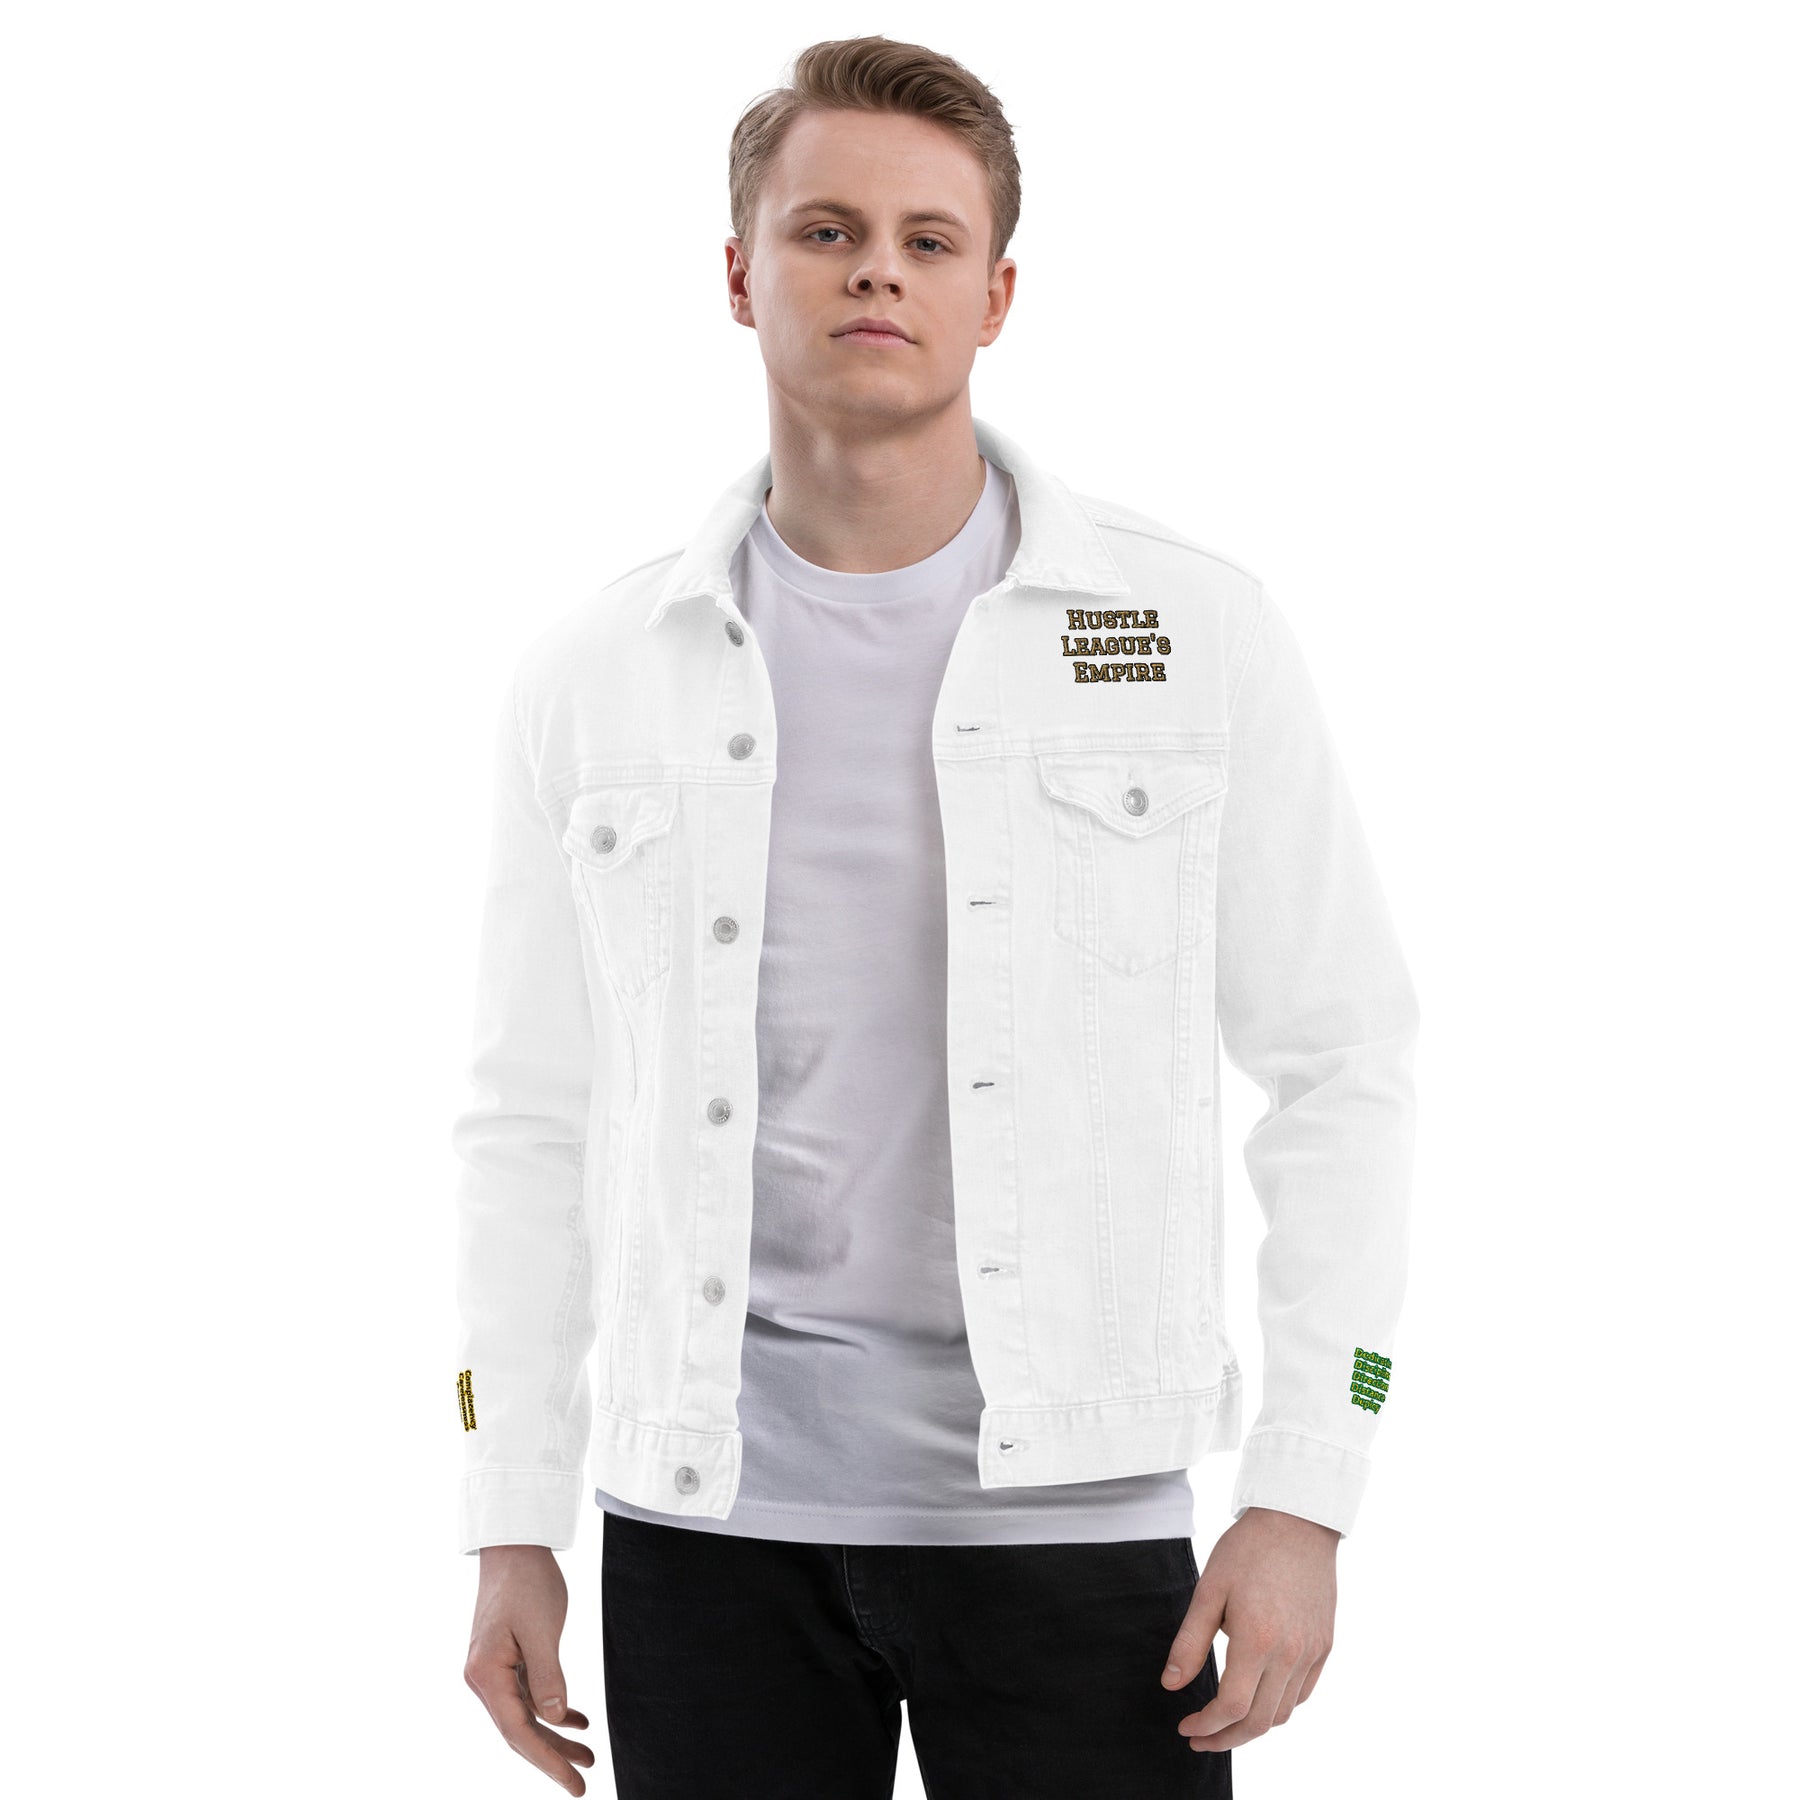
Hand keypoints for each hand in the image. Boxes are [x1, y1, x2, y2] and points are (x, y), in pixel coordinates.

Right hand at [464, 1544, 596, 1794]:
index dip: (547, 1762)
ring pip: (526, 1715)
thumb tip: (553, 1720)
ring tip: (588, 1756)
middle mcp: (484, 1677)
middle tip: (583, 1783)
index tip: (574, 1784)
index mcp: (486, 1673)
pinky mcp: (508, 1658)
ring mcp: (494, 1669)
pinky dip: (553, 1709)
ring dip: (555, 1736)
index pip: (518, 1731)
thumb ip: (547, 1677)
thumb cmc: (526, 1581)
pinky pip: (530, 1695)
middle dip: (552, 1758)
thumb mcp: (542, 1629)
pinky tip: (579, 1722)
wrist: (515, 1542)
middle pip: (520, 1730)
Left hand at [1160, 1505, 1339, 1752]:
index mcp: (1257, 1640)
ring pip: (1282, 1714)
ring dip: (1252, 1727)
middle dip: (1226, 1739)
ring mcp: (1311, 1652)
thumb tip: (1171, 1685)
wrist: (1298, 1521)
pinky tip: (1256, 1699)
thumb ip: (1190, 1642)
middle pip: (1259, 1722)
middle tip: (1199, 1737)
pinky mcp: (1324, 1646)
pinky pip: (1302, 1694)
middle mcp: (1290, 1654)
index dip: (1206, 1726)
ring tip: (1224, 1722)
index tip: (1185, 1726)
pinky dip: (1278, 1707)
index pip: (1231, 1708)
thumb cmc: (1248, 1550)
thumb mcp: (1209, 1590)